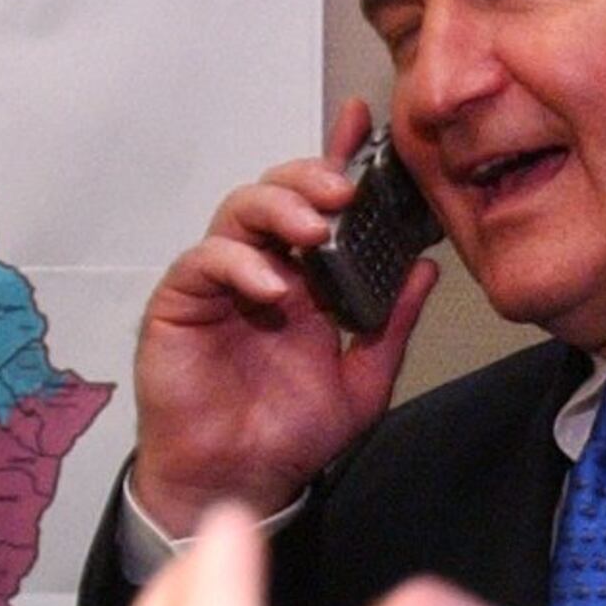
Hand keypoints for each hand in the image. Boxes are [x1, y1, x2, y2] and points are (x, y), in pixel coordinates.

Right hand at [127, 98, 439, 534]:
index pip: (321, 206)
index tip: (362, 121)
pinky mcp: (181, 302)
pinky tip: (272, 288)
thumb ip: (391, 325)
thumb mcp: (362, 381)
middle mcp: (263, 269)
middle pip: (278, 192)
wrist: (236, 483)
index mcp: (307, 280)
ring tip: (315, 228)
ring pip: (238, 211)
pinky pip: (204, 261)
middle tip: (346, 188)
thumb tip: (425, 270)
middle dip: (312, 177)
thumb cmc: (287, 435)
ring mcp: (219, 282)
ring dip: (279, 209)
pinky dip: (239, 264)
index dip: (338, 158)